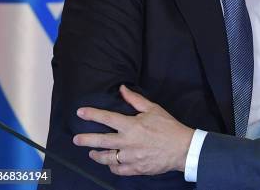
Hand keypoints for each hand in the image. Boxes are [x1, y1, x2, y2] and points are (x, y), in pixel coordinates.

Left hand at [73, 85, 193, 175]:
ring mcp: (130, 157)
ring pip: (106, 158)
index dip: (92, 114)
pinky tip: (110, 164)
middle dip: (86, 139)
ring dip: (97, 155)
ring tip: (91, 153)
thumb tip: (122, 89)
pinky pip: (117, 169)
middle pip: (100, 141)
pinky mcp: (135, 168)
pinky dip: (112, 167)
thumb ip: (135, 100)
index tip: (80, 112)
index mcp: (131, 125)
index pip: (107, 118)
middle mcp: (127, 142)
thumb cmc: (168, 126)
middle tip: (76, 139)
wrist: (182, 148)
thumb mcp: (153, 109)